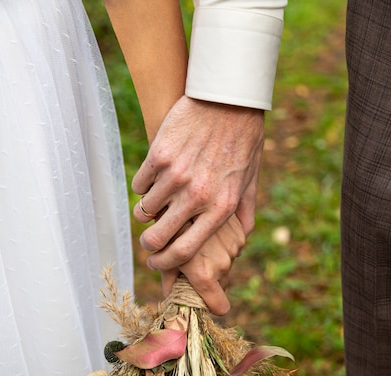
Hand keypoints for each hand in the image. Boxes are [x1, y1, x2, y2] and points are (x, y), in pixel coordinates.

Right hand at [132, 96, 263, 270]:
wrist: (228, 98)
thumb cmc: (243, 141)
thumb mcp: (249, 180)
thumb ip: (243, 214)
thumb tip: (241, 242)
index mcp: (219, 208)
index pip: (184, 251)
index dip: (166, 263)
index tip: (157, 263)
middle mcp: (196, 195)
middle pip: (156, 238)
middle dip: (148, 244)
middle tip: (148, 241)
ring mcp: (175, 175)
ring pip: (145, 210)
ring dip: (146, 211)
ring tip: (154, 204)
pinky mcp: (160, 155)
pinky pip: (140, 183)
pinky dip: (144, 185)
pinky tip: (154, 178)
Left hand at [158, 214, 245, 315]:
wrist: (191, 189)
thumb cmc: (169, 226)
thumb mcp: (164, 254)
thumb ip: (169, 279)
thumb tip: (170, 296)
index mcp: (204, 275)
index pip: (220, 307)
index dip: (210, 306)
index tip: (200, 301)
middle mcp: (222, 264)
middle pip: (219, 284)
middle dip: (205, 278)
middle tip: (188, 264)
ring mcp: (233, 249)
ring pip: (225, 265)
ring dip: (214, 261)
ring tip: (197, 244)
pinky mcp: (239, 234)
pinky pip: (231, 249)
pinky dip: (221, 246)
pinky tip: (208, 234)